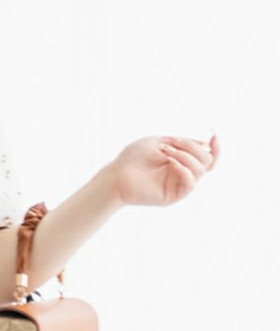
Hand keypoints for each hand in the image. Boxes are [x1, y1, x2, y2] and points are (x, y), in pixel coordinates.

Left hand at [105, 133, 219, 207]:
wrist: (116, 174)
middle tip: (172, 143)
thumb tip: (206, 143)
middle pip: (207, 161)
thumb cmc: (133, 157)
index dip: (215, 147)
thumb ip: (183, 142)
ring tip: (166, 152)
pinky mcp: (173, 196)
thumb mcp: (160, 142)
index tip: (214, 134)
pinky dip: (184, 170)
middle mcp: (183, 173)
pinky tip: (170, 162)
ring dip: (186, 156)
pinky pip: (190, 183)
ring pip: (201, 170)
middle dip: (193, 147)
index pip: (208, 156)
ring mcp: (179, 185)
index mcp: (182, 160)